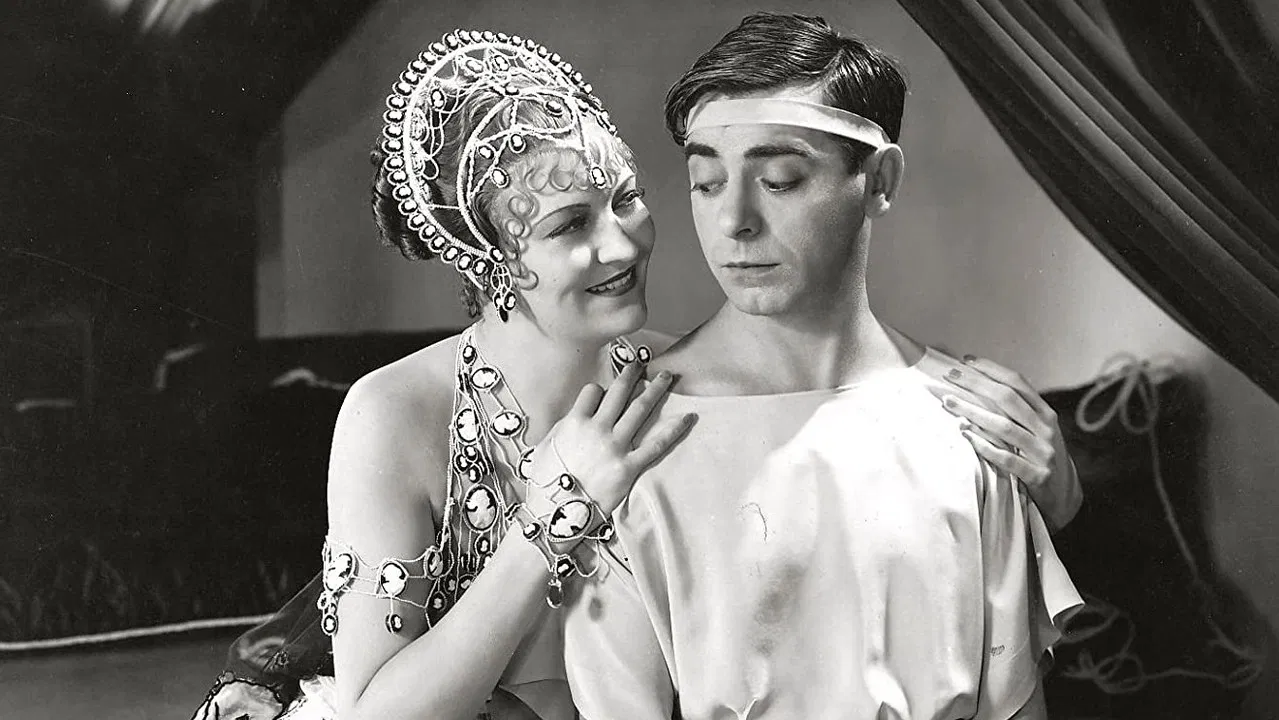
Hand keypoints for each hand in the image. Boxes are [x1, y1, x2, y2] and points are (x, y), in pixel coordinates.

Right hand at [530, 362, 692, 515]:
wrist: (555, 514)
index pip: (592, 392)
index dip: (600, 390)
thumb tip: (573, 418)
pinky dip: (673, 429)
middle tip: (642, 362)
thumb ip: (561, 428)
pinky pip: (656, 444)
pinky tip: (687, 418)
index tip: (605, 392)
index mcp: (574, 422)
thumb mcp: (544, 447)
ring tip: (668, 377)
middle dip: (632, 374)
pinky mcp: (629, 467)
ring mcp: (615, 447)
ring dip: (655, 390)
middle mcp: (597, 429)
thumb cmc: (546, 482)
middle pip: (619, 392)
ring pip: (639, 409)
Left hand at [932, 356, 1082, 530]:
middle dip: (977, 384)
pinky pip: (1006, 458)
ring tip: (948, 402)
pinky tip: (965, 435)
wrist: (1065, 496)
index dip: (992, 370)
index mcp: (1046, 414)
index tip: (966, 361)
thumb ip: (1018, 411)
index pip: (1018, 383)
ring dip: (973, 412)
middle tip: (951, 375)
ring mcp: (1042, 453)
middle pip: (1008, 399)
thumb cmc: (1041, 456)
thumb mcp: (1038, 430)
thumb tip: (981, 386)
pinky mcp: (1037, 476)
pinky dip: (984, 445)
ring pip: (1004, 427)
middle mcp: (1046, 429)